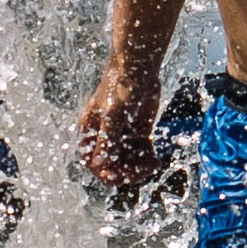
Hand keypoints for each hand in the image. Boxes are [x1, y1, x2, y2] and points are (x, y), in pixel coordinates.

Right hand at [77, 68, 166, 192]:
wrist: (138, 70)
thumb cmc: (119, 87)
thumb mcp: (113, 115)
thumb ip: (107, 140)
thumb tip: (100, 164)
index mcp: (90, 132)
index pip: (93, 162)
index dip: (104, 173)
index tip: (117, 177)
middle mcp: (104, 137)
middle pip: (112, 166)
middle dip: (126, 172)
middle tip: (142, 172)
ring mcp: (122, 137)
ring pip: (128, 162)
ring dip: (139, 168)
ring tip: (153, 166)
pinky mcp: (138, 134)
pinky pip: (141, 155)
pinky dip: (148, 161)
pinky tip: (156, 162)